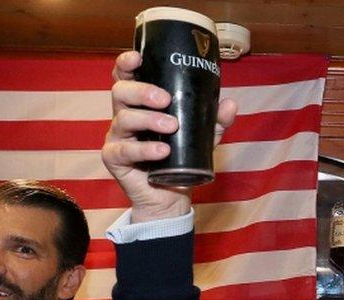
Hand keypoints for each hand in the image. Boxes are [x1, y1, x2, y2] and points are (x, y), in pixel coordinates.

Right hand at [101, 50, 237, 222]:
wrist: (170, 196)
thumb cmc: (179, 159)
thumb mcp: (201, 137)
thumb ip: (214, 120)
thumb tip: (230, 104)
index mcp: (139, 104)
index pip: (126, 76)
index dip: (126, 63)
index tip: (138, 58)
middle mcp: (124, 116)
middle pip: (120, 92)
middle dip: (142, 91)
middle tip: (165, 99)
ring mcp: (117, 137)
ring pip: (123, 118)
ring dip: (148, 119)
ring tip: (171, 127)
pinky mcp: (114, 159)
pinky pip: (124, 150)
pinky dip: (144, 150)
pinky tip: (162, 151)